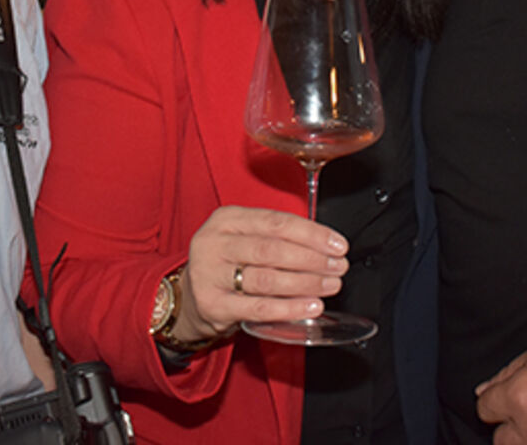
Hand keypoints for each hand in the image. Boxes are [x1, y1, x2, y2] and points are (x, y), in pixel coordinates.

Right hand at [170, 205, 346, 343]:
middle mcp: (214, 242)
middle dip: (312, 259)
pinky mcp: (212, 305)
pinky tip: (310, 306)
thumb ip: (276, 237)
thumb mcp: (244, 238)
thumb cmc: (228, 264)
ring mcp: (209, 274)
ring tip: (329, 285)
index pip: (276, 222)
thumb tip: (325, 246)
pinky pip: (258, 307)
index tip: (338, 245)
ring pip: (266, 278)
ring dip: (305, 283)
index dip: (312, 234)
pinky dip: (289, 308)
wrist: (189, 297)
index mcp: (227, 218)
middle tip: (338, 267)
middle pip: (272, 249)